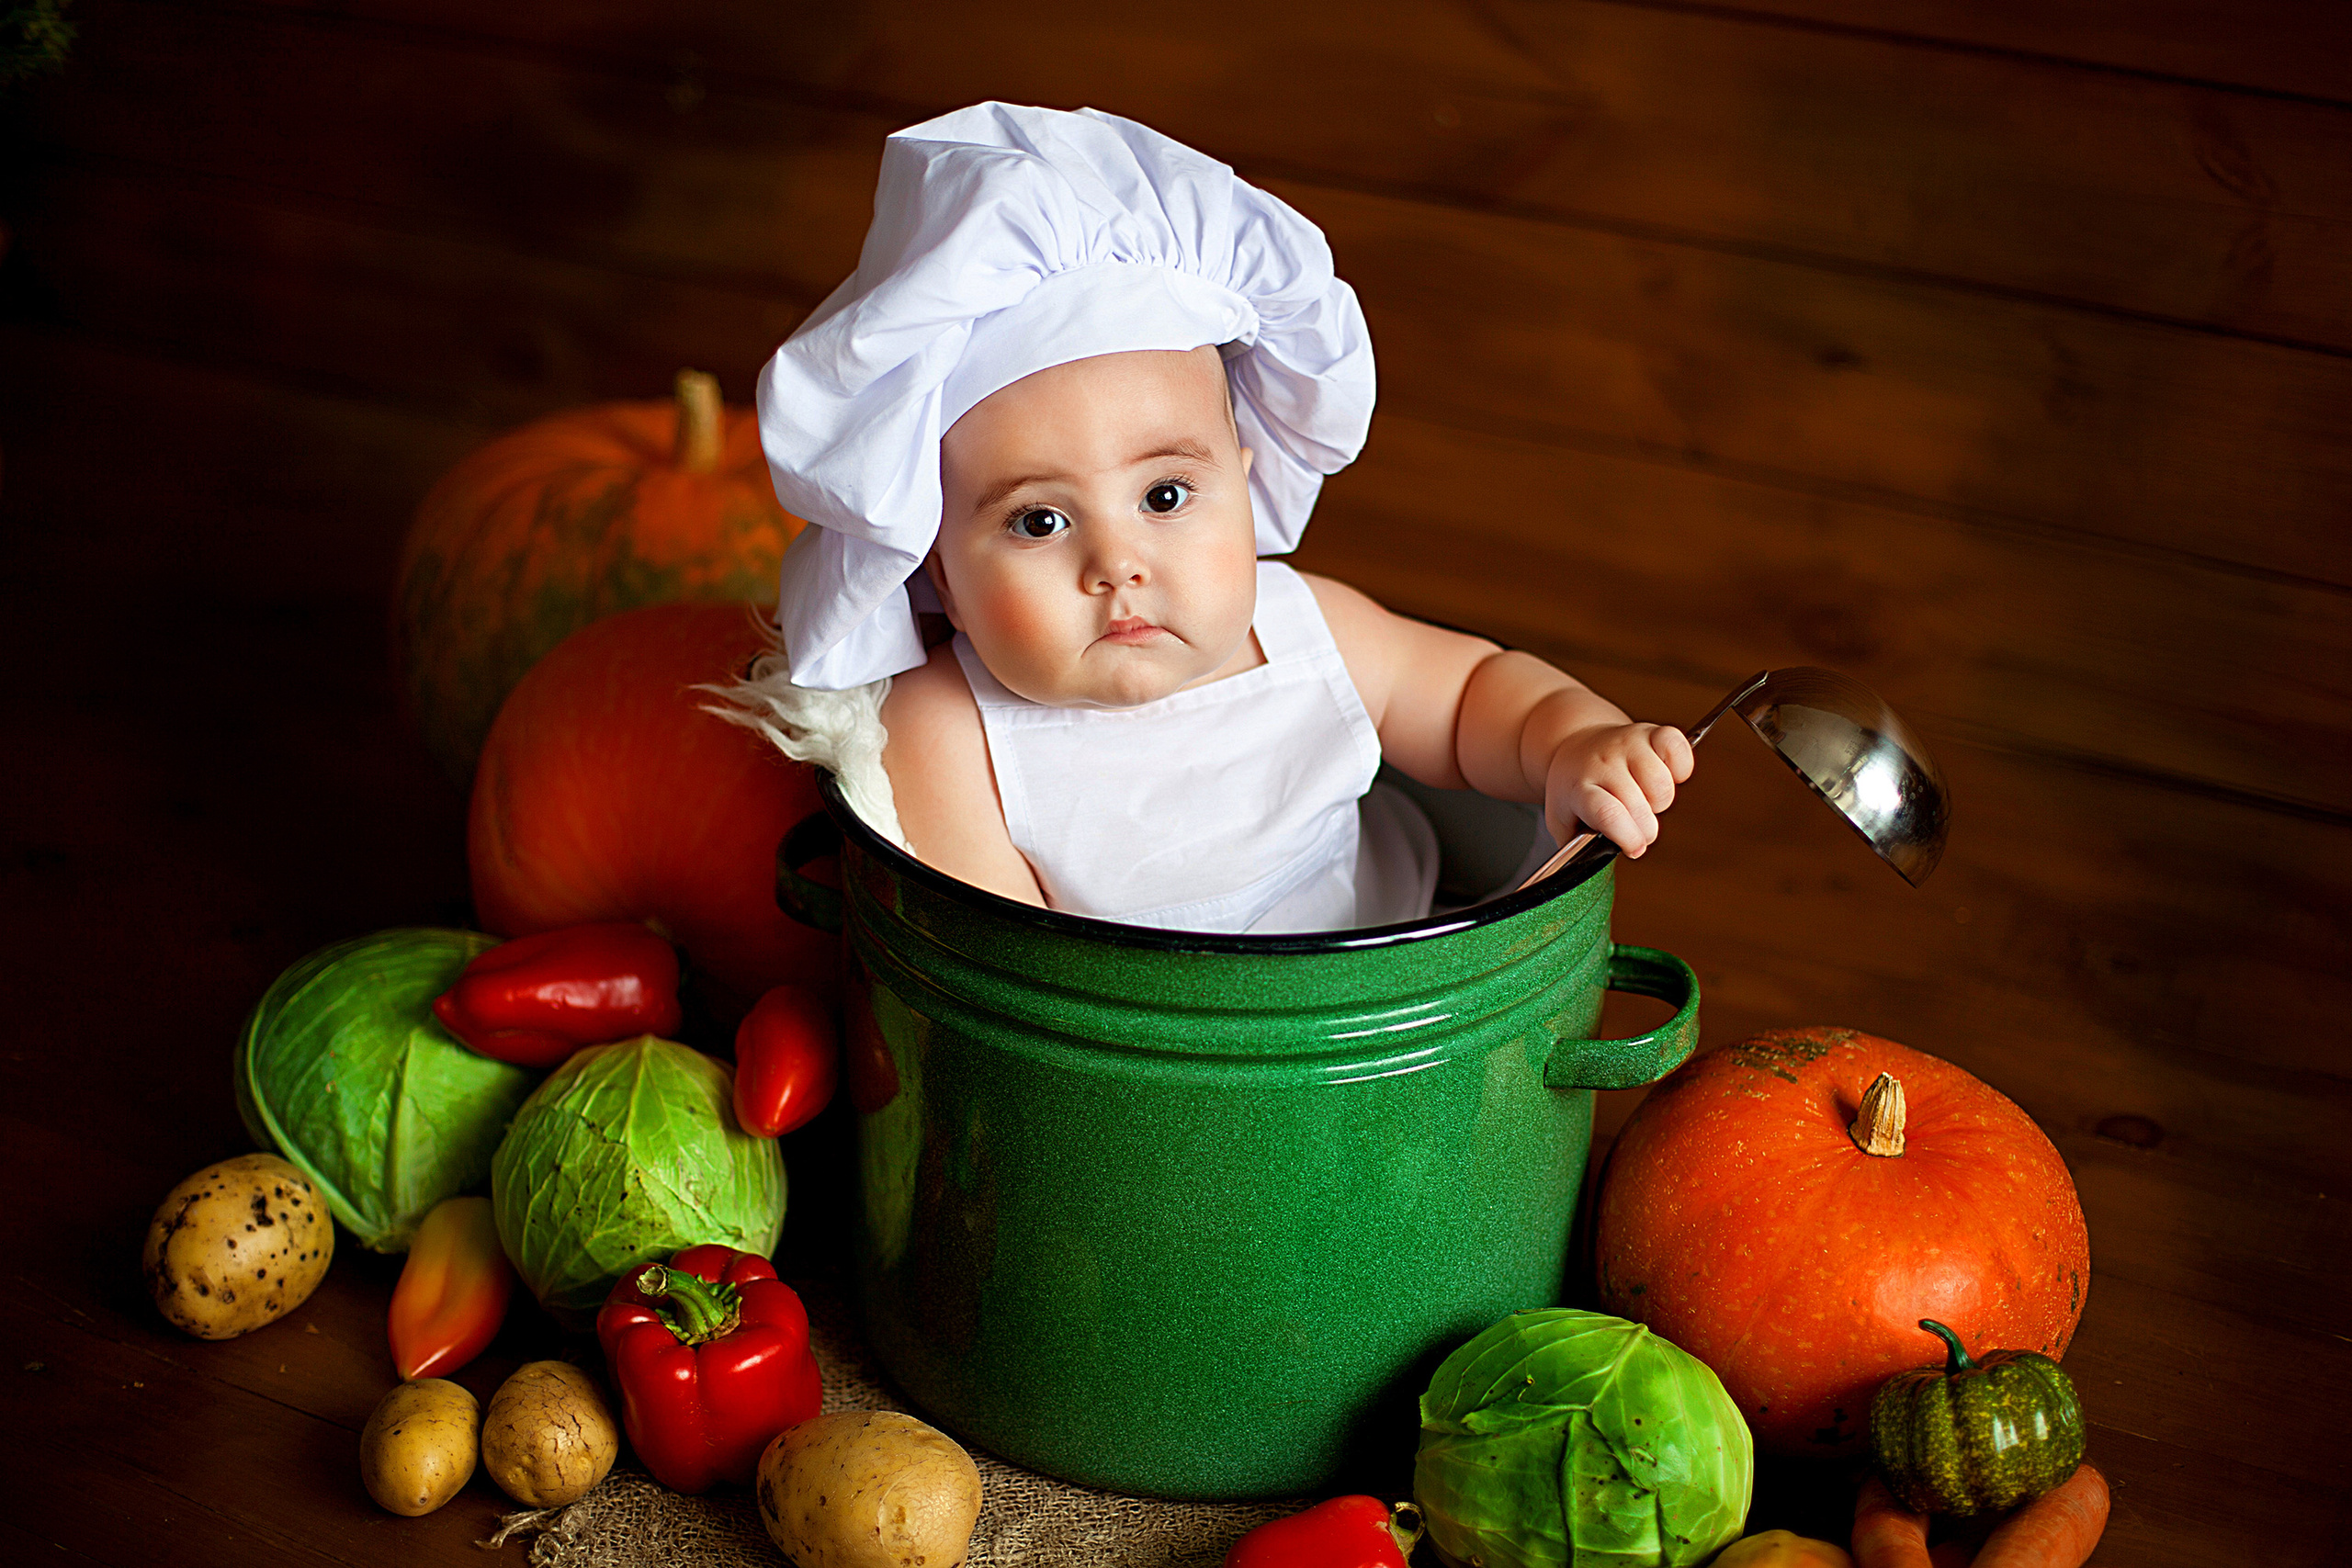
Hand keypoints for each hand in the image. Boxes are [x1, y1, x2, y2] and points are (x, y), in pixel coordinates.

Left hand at [1542, 722, 1693, 857]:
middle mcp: (1603, 763)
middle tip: (1635, 827)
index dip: (1627, 835)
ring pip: (1662, 785)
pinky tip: (1664, 773)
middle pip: (1639, 805)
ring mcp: (1627, 744)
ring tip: (1644, 798)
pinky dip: (1680, 767)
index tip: (1635, 849)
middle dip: (1645, 828)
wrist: (1576, 745)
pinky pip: (1677, 748)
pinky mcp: (1650, 732)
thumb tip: (1593, 867)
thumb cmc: (1575, 790)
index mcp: (1579, 788)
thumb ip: (1575, 848)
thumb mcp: (1561, 820)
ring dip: (1660, 802)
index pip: (1606, 812)